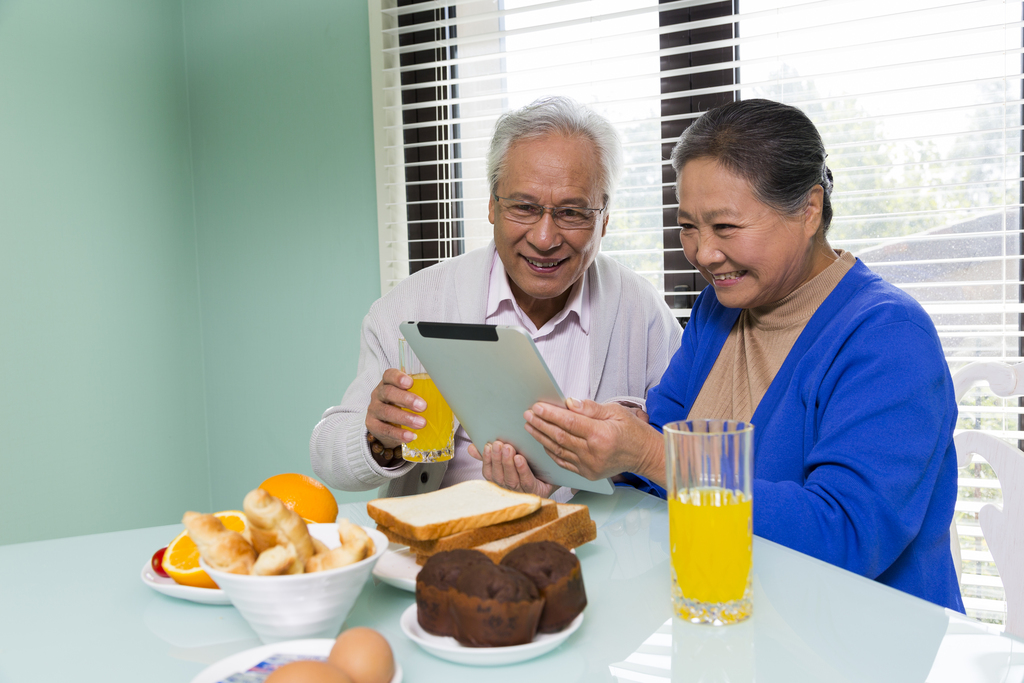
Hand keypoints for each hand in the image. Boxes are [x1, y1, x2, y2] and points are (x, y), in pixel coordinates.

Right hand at [365, 368, 425, 449]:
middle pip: (388, 392)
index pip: (389, 375)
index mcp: (388, 383)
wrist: (386, 426)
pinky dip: (399, 434)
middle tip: (423, 406)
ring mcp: (374, 409)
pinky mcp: (372, 425)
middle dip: (406, 399)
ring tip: (421, 423)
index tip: (410, 383)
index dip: (398, 377)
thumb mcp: (410, 396)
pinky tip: (411, 436)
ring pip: (386, 412)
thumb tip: (448, 395)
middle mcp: (378, 394)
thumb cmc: (402, 406)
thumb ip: (422, 393)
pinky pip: (384, 429)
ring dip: (405, 418)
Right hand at [468, 440, 556, 497]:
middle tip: (499, 444)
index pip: (488, 472)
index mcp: (501, 480)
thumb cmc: (530, 465)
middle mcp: (510, 488)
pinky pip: (527, 481)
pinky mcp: (537, 491)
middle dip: (498, 459)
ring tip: (509, 448)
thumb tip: (471, 448)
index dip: (487, 460)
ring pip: (511, 479)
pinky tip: (520, 459)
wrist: (554, 474)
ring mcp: (523, 491)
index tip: (487, 446)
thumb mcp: (509, 457)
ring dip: (508, 463)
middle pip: (499, 476)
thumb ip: (490, 454)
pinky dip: (522, 470)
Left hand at [524, 398, 664, 485]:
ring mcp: (589, 466)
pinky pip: (564, 462)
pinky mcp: (587, 473)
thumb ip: (591, 408)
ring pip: (558, 450)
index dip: (550, 414)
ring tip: (530, 426)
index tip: (537, 406)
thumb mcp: (616, 411)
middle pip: (560, 436)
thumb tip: (569, 403)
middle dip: (541, 424)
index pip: (569, 422)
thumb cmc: (633, 431)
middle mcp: (593, 453)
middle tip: (528, 414)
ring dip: (541, 437)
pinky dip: (551, 451)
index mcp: (601, 435)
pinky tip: (543, 442)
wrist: (645, 455)